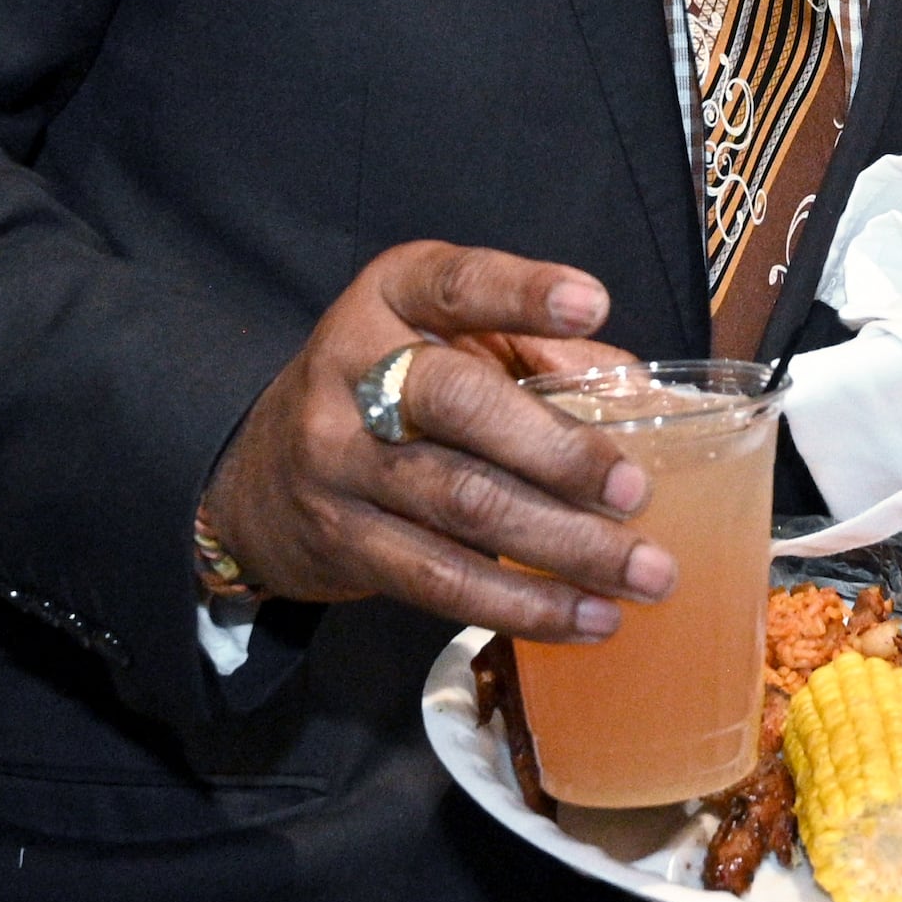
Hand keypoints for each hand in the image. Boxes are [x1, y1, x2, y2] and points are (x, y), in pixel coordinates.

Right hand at [196, 242, 670, 642]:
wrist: (258, 478)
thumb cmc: (394, 391)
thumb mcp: (448, 338)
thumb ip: (537, 352)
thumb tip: (639, 398)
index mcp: (390, 296)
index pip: (458, 284)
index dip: (523, 293)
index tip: (592, 304)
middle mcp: (353, 370)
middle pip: (458, 404)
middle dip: (556, 451)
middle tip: (633, 492)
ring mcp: (339, 460)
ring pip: (460, 504)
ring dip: (563, 547)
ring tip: (642, 573)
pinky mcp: (343, 541)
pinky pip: (440, 579)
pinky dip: (522, 604)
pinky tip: (587, 617)